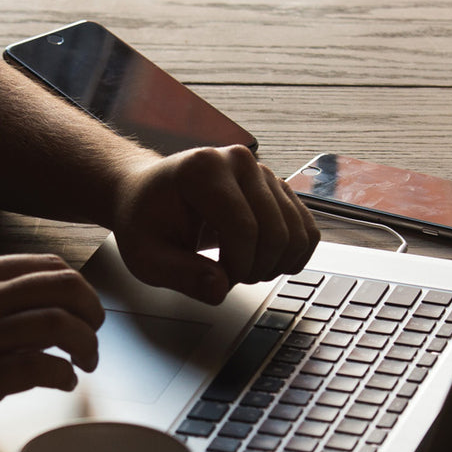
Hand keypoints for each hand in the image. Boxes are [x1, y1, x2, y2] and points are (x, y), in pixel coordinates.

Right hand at [0, 254, 104, 432]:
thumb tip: (25, 300)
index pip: (47, 266)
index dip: (77, 287)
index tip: (84, 306)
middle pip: (64, 289)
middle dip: (93, 311)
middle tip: (96, 332)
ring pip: (59, 325)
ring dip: (86, 346)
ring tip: (86, 362)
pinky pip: (39, 368)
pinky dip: (63, 375)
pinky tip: (63, 382)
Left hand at [108, 145, 318, 304]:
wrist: (149, 195)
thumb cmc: (145, 221)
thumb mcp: (147, 256)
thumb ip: (181, 275)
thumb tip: (219, 290)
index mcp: (203, 170)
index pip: (243, 228)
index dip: (237, 267)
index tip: (218, 280)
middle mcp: (239, 161)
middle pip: (275, 232)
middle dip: (257, 269)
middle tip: (229, 278)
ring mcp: (263, 172)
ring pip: (297, 232)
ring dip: (275, 264)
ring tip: (243, 269)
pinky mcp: (278, 188)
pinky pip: (306, 229)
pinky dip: (292, 255)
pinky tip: (265, 262)